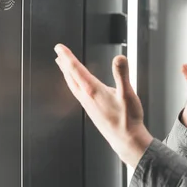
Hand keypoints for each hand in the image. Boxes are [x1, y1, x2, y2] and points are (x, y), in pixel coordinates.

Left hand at [54, 44, 152, 166]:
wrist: (126, 139)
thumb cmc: (128, 119)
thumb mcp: (128, 94)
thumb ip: (122, 74)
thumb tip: (119, 58)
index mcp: (93, 91)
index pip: (76, 70)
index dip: (67, 56)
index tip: (59, 47)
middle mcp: (87, 98)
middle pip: (71, 77)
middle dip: (65, 64)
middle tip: (58, 53)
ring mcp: (88, 105)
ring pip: (73, 85)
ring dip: (67, 74)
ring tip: (64, 67)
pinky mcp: (91, 110)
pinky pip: (78, 93)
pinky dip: (74, 84)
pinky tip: (78, 86)